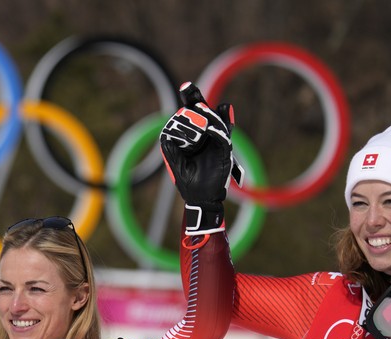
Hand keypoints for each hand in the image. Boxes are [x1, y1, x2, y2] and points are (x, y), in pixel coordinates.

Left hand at [160, 81, 243, 234]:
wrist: (202, 200)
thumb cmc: (190, 182)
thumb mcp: (176, 164)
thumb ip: (171, 149)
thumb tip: (165, 135)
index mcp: (196, 137)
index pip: (193, 115)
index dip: (191, 100)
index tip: (185, 87)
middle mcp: (208, 137)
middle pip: (206, 113)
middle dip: (197, 99)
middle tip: (187, 87)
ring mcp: (217, 144)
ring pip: (215, 124)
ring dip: (207, 115)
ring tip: (199, 107)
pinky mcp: (224, 154)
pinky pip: (222, 140)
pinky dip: (218, 133)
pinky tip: (211, 128)